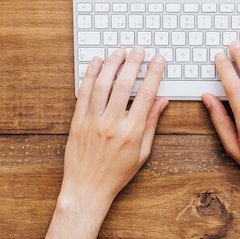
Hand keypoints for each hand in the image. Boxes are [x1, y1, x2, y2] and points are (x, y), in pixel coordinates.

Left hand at [60, 46, 168, 207]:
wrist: (87, 189)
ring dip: (112, 64)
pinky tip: (96, 63)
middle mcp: (112, 124)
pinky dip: (90, 75)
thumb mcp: (142, 153)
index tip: (159, 59)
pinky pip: (84, 92)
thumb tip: (162, 101)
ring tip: (120, 52)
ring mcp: (92, 121)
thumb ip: (152, 124)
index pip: (146, 94)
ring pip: (103, 84)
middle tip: (139, 49)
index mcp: (132, 132)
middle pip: (124, 84)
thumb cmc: (116, 174)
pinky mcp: (77, 121)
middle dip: (134, 62)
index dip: (154, 73)